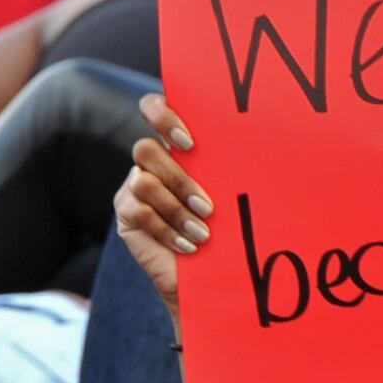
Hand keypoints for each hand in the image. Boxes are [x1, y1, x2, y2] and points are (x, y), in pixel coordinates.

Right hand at [114, 92, 209, 312]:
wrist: (210, 274)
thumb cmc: (227, 229)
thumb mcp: (229, 194)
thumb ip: (226, 167)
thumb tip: (256, 147)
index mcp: (176, 146)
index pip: (154, 108)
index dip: (163, 115)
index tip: (190, 142)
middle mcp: (152, 162)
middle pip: (145, 149)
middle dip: (178, 178)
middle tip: (207, 206)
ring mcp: (134, 186)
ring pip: (143, 182)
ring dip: (176, 209)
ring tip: (203, 232)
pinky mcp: (126, 213)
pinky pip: (138, 212)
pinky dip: (166, 230)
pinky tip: (188, 245)